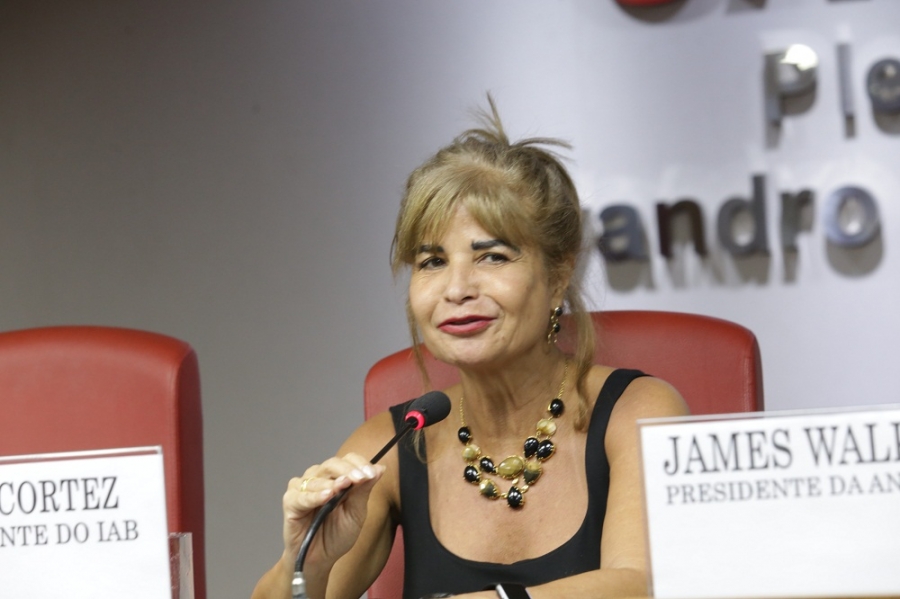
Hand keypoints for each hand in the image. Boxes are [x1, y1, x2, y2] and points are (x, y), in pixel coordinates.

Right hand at [280, 453, 384, 569]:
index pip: (348, 460)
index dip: (360, 464)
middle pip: (332, 464)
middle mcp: (319, 478)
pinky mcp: (290, 502)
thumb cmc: (337, 535)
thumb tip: (380, 468)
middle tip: (359, 478)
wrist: (318, 559)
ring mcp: (303, 488)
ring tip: (342, 487)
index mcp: (337, 478)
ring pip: (316, 477)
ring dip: (331, 482)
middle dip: (347, 470)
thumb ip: (364, 490)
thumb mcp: (356, 513)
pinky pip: (301, 495)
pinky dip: (313, 495)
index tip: (371, 474)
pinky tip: (326, 496)